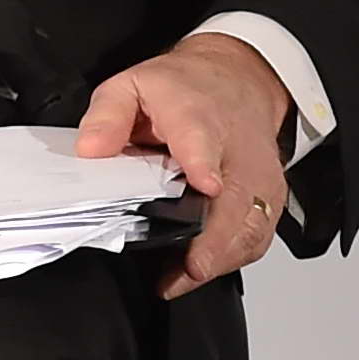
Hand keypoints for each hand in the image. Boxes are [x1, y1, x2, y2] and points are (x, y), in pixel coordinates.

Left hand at [77, 33, 293, 298]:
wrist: (236, 81)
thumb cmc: (183, 88)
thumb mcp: (132, 85)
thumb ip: (107, 115)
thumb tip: (90, 150)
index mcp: (197, 118)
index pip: (204, 142)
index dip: (204, 164)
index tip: (205, 184)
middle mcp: (235, 152)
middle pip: (236, 199)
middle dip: (216, 238)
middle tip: (188, 269)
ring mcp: (257, 178)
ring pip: (252, 225)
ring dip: (221, 257)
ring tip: (181, 278)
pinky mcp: (269, 197)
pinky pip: (257, 234)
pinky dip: (233, 256)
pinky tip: (199, 270)